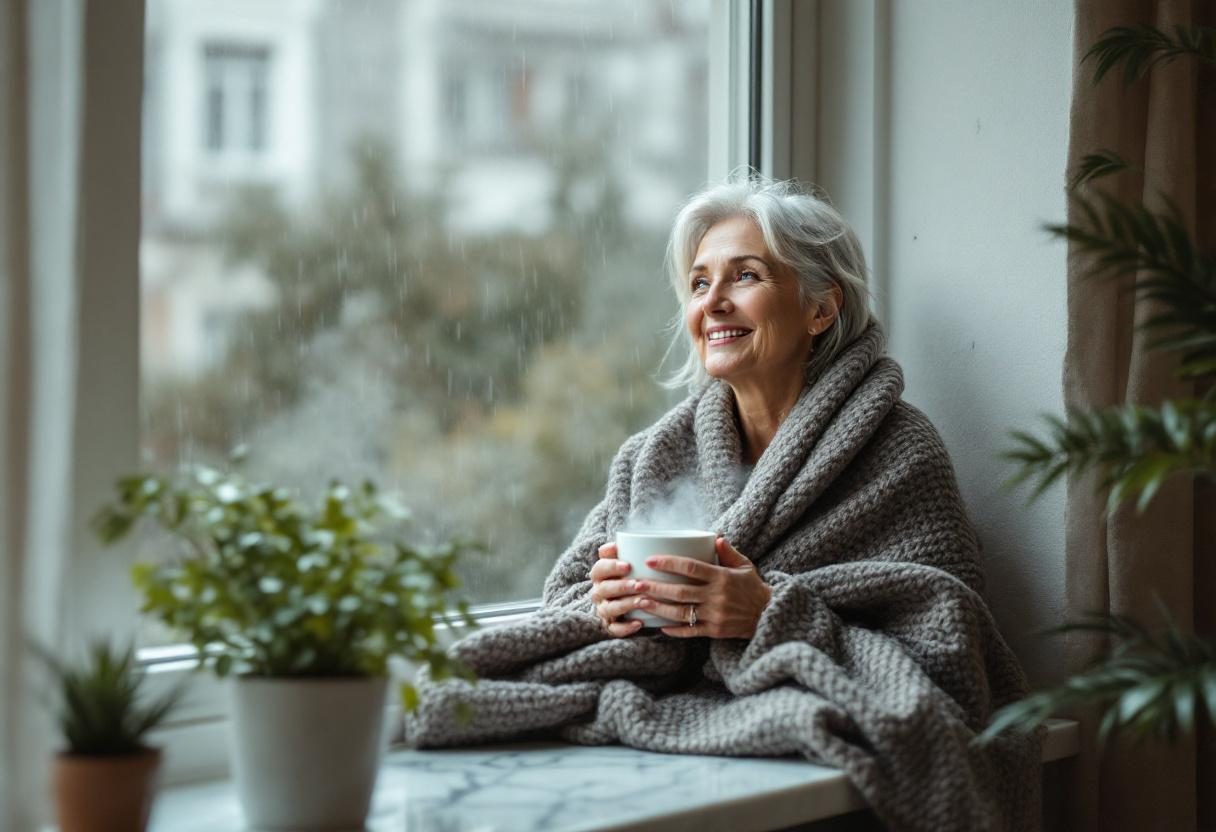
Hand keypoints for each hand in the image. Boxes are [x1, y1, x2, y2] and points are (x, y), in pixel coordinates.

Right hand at [588, 542, 644, 637]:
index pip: (599, 569)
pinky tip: (639, 623)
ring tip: (643, 602)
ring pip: (609, 609)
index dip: (611, 567)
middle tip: (639, 585)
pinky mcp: (611, 626)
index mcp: (600, 575)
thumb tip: (616, 544)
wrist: (634, 599)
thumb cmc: (631, 575)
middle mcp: (599, 593)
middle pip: (603, 590)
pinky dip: (626, 628)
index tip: (628, 565)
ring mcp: (604, 610)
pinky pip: (614, 629)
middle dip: (621, 587)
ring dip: (626, 605)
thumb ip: (622, 551)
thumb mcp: (627, 561)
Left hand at [634, 537, 771, 638]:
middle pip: (681, 592)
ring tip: (641, 602)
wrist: (769, 615)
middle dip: (656, 587)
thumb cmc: (753, 588)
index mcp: (722, 577)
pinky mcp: (716, 631)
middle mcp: (717, 596)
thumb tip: (715, 537)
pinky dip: (675, 630)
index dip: (670, 563)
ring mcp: (716, 615)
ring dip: (659, 608)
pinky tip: (660, 627)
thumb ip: (729, 553)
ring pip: (682, 612)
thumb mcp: (745, 566)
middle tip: (635, 583)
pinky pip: (692, 631)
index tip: (650, 560)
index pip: (691, 567)